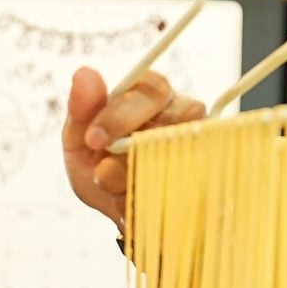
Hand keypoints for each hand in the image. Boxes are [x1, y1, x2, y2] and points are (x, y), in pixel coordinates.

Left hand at [62, 67, 206, 231]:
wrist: (121, 214)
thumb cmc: (102, 169)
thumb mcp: (79, 142)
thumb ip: (81, 110)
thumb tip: (85, 73)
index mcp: (153, 95)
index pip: (150, 90)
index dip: (120, 115)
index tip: (93, 139)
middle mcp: (184, 114)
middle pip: (169, 123)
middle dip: (128, 153)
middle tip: (101, 172)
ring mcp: (201, 146)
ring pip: (176, 158)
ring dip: (137, 180)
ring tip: (116, 191)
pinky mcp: (207, 178)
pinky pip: (183, 189)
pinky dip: (150, 201)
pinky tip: (134, 204)